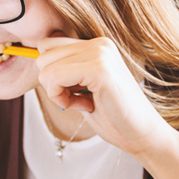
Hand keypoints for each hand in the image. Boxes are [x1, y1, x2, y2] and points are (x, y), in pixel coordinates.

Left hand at [36, 35, 176, 157]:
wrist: (142, 135)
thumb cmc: (113, 117)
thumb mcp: (84, 88)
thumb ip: (66, 71)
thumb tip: (36, 58)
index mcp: (97, 45)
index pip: (48, 46)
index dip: (52, 74)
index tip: (74, 93)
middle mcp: (99, 43)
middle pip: (43, 55)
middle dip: (52, 84)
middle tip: (78, 100)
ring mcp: (100, 53)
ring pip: (45, 67)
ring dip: (57, 93)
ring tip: (84, 103)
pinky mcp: (99, 69)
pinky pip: (54, 78)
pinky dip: (61, 98)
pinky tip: (85, 106)